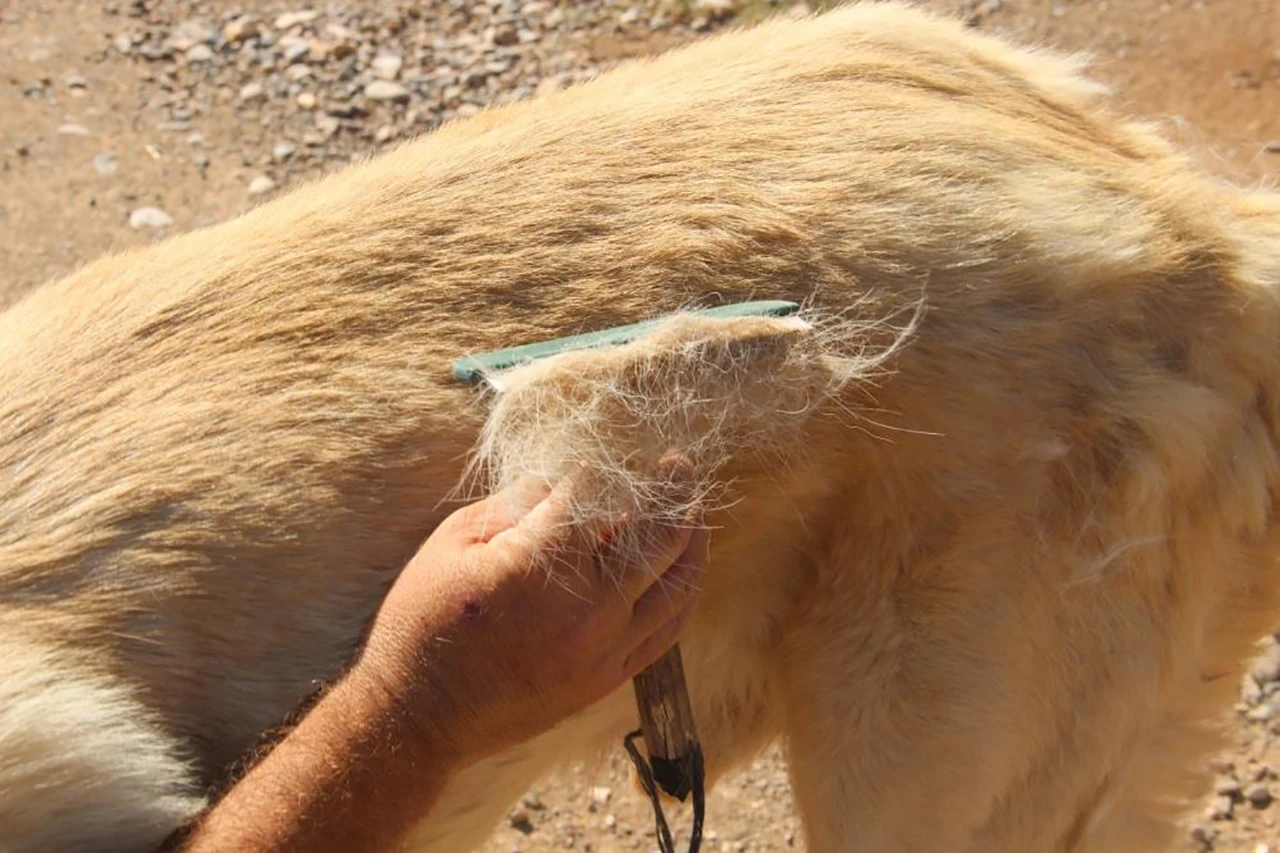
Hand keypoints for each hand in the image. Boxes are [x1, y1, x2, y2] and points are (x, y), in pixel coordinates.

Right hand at [355, 459, 709, 763]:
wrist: (419, 715)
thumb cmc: (425, 619)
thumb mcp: (455, 541)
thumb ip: (516, 502)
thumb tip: (565, 480)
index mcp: (543, 565)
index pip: (595, 495)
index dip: (597, 468)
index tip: (598, 457)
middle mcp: (589, 608)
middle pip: (660, 534)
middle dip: (674, 489)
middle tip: (678, 462)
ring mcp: (606, 648)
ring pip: (679, 582)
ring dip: (692, 537)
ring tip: (691, 507)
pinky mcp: (610, 677)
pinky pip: (669, 627)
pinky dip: (683, 589)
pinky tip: (683, 565)